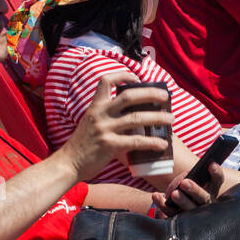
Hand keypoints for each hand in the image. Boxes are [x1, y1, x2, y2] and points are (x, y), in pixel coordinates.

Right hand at [56, 72, 172, 183]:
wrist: (68, 163)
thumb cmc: (82, 145)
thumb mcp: (90, 123)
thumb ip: (106, 116)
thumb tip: (131, 115)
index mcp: (95, 106)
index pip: (106, 81)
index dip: (123, 76)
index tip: (138, 78)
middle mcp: (100, 114)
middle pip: (129, 96)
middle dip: (150, 94)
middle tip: (165, 97)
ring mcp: (105, 129)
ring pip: (137, 118)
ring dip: (157, 118)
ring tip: (171, 120)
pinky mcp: (109, 145)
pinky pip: (136, 141)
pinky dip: (152, 142)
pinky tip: (162, 144)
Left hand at [152, 167, 239, 212]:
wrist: (177, 208)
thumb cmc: (187, 189)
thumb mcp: (192, 180)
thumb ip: (191, 176)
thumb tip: (184, 177)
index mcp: (211, 191)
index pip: (217, 181)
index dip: (216, 173)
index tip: (211, 164)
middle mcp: (205, 204)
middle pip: (203, 198)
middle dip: (194, 190)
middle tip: (184, 182)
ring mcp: (194, 215)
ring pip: (189, 209)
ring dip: (181, 201)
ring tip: (174, 193)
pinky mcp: (180, 221)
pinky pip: (171, 213)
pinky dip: (162, 204)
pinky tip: (156, 196)